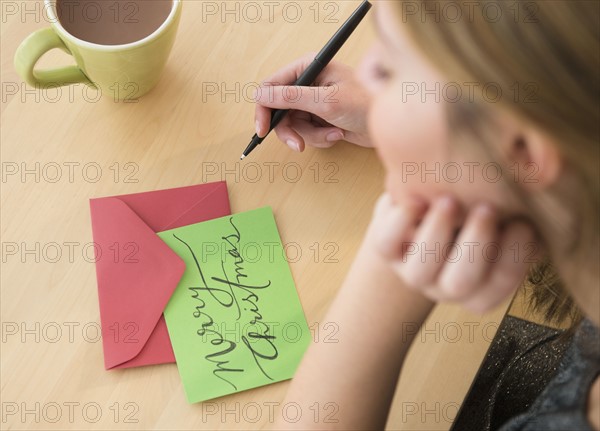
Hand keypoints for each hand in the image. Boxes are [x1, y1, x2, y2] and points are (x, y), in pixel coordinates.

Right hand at [254, 52, 371, 151]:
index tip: (262, 129)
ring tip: (333, 134)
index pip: (271, 86)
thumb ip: (291, 98)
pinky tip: (338, 134)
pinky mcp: (322, 118)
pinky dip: (321, 138)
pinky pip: (308, 133)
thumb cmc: (366, 104)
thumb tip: (261, 96)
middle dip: (291, 130)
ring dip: (312, 135)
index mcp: (309, 67)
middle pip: (280, 110)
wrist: (390, 125)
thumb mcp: (326, 101)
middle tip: (299, 144)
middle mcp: (309, 82)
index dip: (264, 108)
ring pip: (294, 126)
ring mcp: (315, 102)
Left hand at [365, 193, 540, 312]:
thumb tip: (535, 201)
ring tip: (449, 199)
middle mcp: (443, 285)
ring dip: (436, 233)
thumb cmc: (474, 212)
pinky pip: (383, 246)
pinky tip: (415, 199)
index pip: (499, 285)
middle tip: (487, 208)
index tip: (523, 224)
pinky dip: (398, 222)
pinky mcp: (386, 249)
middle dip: (476, 246)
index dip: (514, 257)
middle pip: (459, 284)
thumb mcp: (503, 216)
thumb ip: (520, 217)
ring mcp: (412, 270)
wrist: (425, 206)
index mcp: (479, 287)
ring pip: (419, 272)